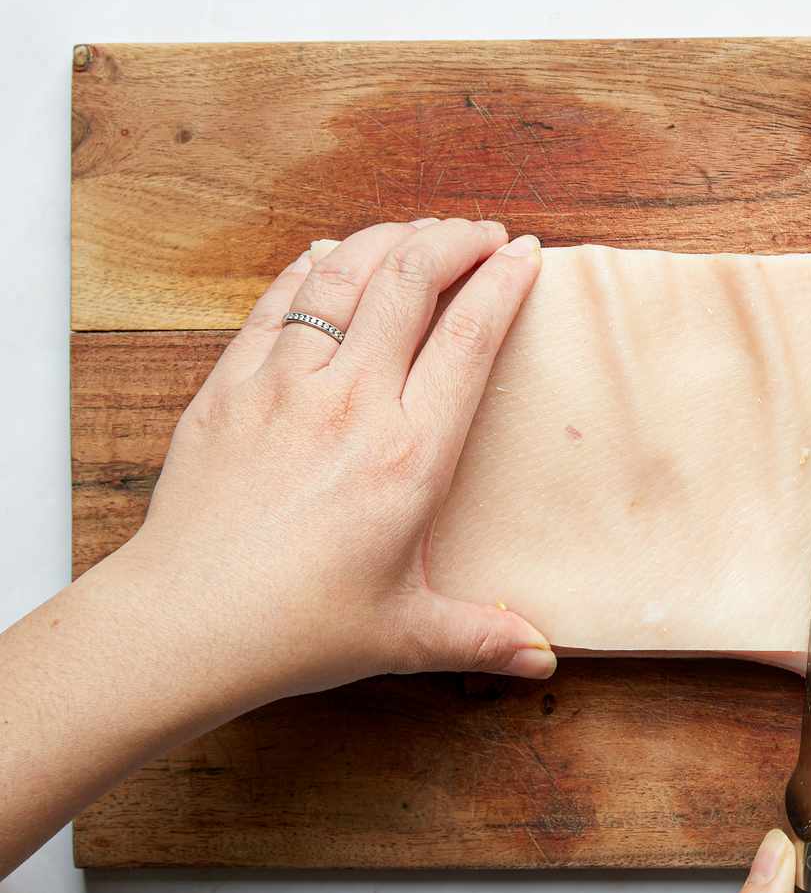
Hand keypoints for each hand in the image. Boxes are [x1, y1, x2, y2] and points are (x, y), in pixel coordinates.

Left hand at [122, 217, 550, 702]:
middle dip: (455, 239)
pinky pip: (278, 302)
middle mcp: (351, 405)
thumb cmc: (295, 629)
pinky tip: (332, 256)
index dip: (503, 283)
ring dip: (388, 239)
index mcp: (409, 457)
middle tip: (482, 236)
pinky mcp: (230, 387)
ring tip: (420, 234)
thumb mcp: (405, 634)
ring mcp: (284, 387)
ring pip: (343, 274)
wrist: (184, 623)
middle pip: (409, 278)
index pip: (469, 338)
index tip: (527, 256)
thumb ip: (482, 636)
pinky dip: (313, 268)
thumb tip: (543, 658)